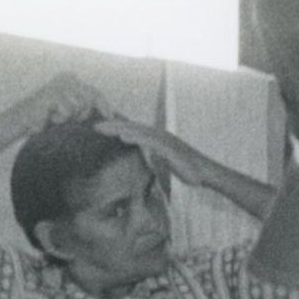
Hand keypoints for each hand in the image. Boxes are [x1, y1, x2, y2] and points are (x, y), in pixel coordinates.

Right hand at [33, 72, 109, 126]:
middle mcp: (68, 78)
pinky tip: (49, 117)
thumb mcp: (67, 108)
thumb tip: (109, 113)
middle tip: (66, 120)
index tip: (111, 118)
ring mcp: (61, 84)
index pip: (94, 92)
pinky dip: (60, 118)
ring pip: (79, 107)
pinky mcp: (54, 93)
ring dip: (68, 117)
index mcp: (71, 78)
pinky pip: (68, 111)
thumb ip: (84, 105)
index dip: (104, 106)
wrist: (19, 119)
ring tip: (54, 117)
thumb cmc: (44, 117)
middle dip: (82, 114)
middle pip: (90, 99)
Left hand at [89, 115, 205, 186]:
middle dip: (113, 125)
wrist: (205, 173)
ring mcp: (165, 140)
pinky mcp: (169, 148)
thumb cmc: (185, 170)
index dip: (116, 129)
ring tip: (103, 127)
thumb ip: (151, 161)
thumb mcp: (163, 165)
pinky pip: (149, 142)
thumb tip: (140, 165)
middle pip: (132, 128)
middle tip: (94, 124)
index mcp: (156, 139)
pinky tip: (123, 137)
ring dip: (119, 128)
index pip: (133, 131)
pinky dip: (135, 138)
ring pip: (138, 132)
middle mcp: (160, 136)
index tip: (99, 128)